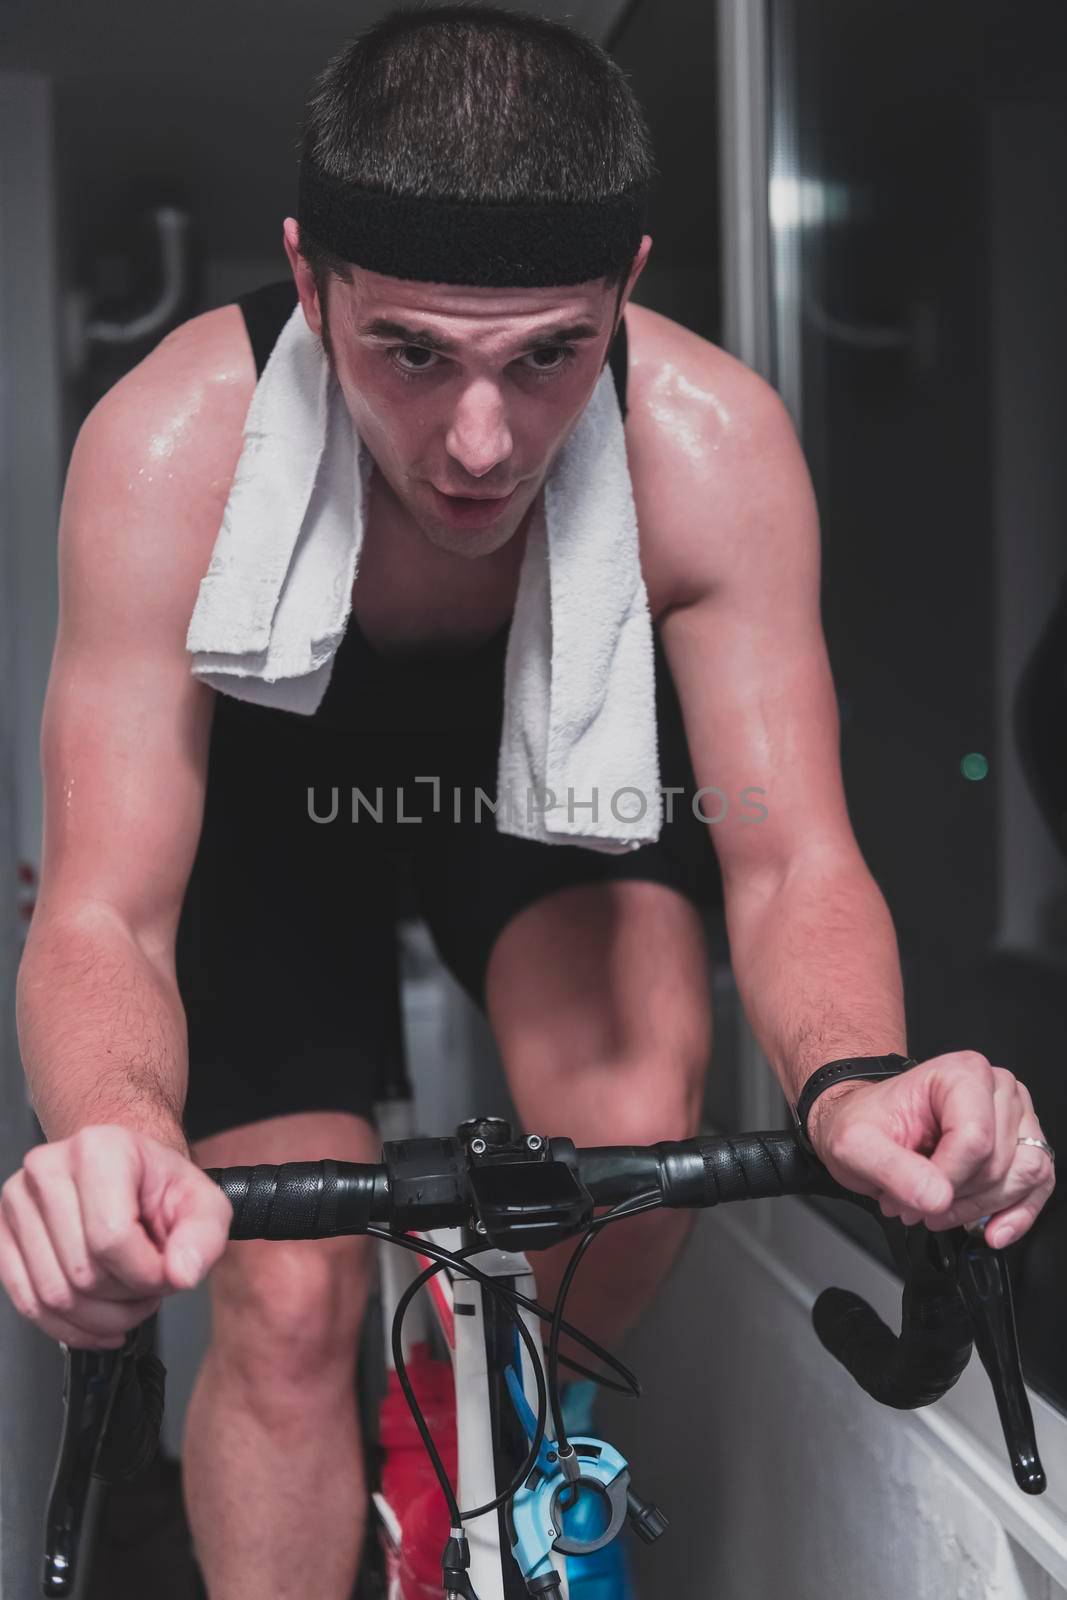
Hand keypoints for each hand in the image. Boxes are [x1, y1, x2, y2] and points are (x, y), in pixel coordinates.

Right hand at [0, 1125, 233, 1349]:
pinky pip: (27, 1303)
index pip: (111, 1238)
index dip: (146, 1274)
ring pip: (53, 1296)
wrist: (126, 1175)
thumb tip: (182, 1273)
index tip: (166, 1273)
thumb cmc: (159, 1187)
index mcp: (99, 1148)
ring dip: (99, 1317)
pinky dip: (67, 1326)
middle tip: (149, 1286)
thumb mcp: (204, 1204)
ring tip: (126, 1297)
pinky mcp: (1, 1233)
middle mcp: (48, 1167)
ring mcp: (17, 1200)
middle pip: (82, 1273)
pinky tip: (97, 1320)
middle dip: (126, 1299)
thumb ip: (205, 1237)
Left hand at [806, 1050, 1054, 1247]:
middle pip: (999, 1162)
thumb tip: (937, 1196)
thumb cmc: (864, 1125)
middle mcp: (996, 1089)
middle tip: (915, 1203)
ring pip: (1023, 1176)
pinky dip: (1017, 1214)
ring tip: (936, 1209)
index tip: (916, 1194)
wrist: (864, 1128)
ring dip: (979, 1207)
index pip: (975, 1139)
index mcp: (961, 1074)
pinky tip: (992, 1231)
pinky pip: (1039, 1185)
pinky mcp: (1022, 1145)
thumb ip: (892, 1169)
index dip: (947, 1178)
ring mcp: (1015, 1117)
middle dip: (956, 1196)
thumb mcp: (855, 1145)